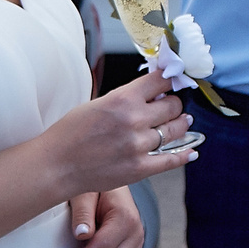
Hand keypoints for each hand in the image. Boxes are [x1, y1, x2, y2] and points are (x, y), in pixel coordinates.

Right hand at [43, 68, 193, 197]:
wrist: (57, 165)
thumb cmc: (71, 133)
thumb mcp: (98, 103)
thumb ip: (126, 98)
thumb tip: (152, 92)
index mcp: (122, 99)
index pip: (160, 81)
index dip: (170, 79)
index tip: (174, 80)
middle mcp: (134, 120)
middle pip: (173, 105)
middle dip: (174, 103)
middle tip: (173, 105)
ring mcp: (139, 146)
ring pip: (175, 130)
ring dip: (180, 125)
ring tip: (182, 122)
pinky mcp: (140, 168)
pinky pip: (171, 160)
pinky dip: (184, 154)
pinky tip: (191, 149)